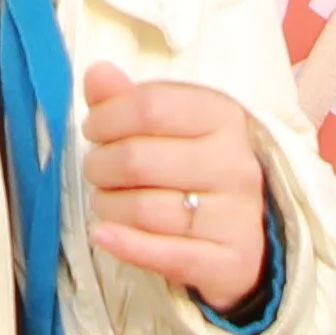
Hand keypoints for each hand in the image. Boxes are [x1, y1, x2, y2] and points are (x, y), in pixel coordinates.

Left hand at [80, 65, 273, 313]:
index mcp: (223, 117)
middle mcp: (235, 163)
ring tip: (107, 202)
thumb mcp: (170, 129)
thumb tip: (97, 73)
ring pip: (145, 209)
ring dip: (108, 207)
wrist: (241, 240)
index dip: (106, 117)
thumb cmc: (194, 173)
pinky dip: (126, 245)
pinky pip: (167, 255)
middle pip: (138, 159)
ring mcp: (236, 215)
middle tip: (97, 171)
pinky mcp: (230, 261)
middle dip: (100, 166)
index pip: (149, 107)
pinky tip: (103, 235)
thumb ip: (129, 101)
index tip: (94, 130)